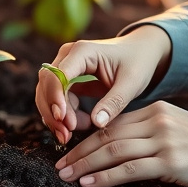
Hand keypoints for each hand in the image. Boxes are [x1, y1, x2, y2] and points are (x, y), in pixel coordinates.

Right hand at [35, 25, 171, 144]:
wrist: (141, 51)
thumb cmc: (138, 62)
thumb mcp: (131, 83)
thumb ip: (114, 102)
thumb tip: (96, 123)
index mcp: (83, 51)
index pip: (58, 75)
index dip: (56, 98)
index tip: (64, 121)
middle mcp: (68, 56)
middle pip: (47, 85)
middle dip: (53, 113)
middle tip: (66, 135)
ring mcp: (65, 67)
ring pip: (47, 94)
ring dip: (56, 117)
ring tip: (73, 133)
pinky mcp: (67, 79)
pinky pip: (56, 99)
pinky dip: (63, 115)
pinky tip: (78, 125)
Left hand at [54, 101, 187, 186]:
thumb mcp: (178, 129)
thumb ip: (152, 131)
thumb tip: (121, 146)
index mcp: (157, 110)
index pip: (113, 123)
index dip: (87, 137)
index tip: (69, 150)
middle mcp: (157, 121)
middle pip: (107, 135)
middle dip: (79, 151)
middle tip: (59, 165)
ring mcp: (163, 140)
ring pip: (113, 150)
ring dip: (85, 163)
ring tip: (66, 175)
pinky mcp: (170, 160)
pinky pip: (129, 168)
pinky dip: (105, 176)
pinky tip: (89, 182)